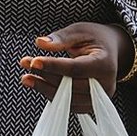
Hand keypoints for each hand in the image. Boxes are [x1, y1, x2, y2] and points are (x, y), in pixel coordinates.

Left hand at [18, 22, 133, 112]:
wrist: (111, 51)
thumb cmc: (95, 38)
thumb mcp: (79, 30)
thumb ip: (61, 37)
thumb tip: (40, 43)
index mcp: (104, 63)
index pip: (76, 68)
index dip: (53, 66)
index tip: (34, 61)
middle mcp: (105, 84)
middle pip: (70, 86)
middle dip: (45, 76)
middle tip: (25, 64)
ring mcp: (99, 98)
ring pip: (68, 100)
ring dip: (44, 89)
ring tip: (26, 78)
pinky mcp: (91, 104)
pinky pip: (69, 105)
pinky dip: (52, 95)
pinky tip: (38, 84)